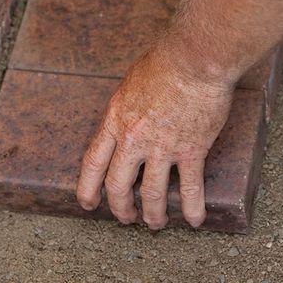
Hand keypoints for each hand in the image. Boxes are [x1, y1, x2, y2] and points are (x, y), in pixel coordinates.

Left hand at [76, 37, 233, 228]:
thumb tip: (125, 122)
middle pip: (118, 186)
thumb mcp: (128, 84)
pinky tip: (195, 220)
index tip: (88, 203)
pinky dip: (192, 207)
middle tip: (125, 217)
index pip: (92, 164)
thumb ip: (123, 109)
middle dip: (120, 208)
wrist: (193, 59)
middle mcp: (133, 139)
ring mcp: (162, 147)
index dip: (87, 189)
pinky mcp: (191, 149)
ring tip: (156, 223)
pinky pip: (190, 187)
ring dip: (153, 215)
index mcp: (114, 121)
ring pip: (152, 193)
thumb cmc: (162, 63)